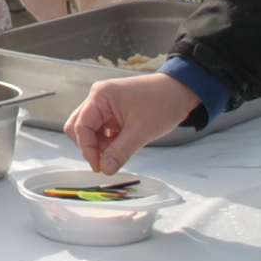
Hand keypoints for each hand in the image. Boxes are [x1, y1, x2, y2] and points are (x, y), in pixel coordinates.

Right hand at [65, 71, 202, 174]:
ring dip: (99, 146)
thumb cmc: (163, 101)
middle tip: (104, 163)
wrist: (181, 92)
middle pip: (79, 128)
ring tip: (116, 155)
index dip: (87, 149)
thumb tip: (105, 168)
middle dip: (90, 147)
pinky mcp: (113, 113)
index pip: (80, 127)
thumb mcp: (142, 131)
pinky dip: (107, 143)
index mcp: (101, 96)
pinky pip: (102, 131)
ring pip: (90, 131)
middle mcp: (99, 99)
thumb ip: (120, 151)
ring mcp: (105, 106)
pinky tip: (120, 149)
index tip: (99, 167)